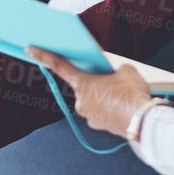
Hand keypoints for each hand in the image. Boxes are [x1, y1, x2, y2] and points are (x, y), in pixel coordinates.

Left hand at [27, 47, 153, 137]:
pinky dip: (108, 109)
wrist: (143, 121)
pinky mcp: (97, 125)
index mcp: (82, 83)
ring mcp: (87, 115)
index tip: (30, 49)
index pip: (59, 66)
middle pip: (84, 86)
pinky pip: (99, 112)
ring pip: (93, 100)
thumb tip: (116, 74)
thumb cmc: (132, 94)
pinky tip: (122, 107)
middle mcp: (80, 100)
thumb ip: (115, 69)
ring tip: (123, 97)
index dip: (43, 56)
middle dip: (95, 83)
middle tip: (114, 83)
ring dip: (103, 97)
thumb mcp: (127, 70)